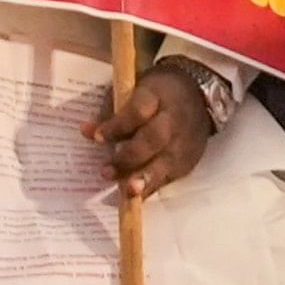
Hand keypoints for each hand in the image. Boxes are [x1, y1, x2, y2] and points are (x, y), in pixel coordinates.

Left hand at [88, 62, 215, 198]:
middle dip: (129, 157)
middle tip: (106, 171)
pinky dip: (151, 187)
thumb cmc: (156, 92)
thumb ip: (111, 110)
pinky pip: (169, 177)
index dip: (117, 125)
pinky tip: (136, 196)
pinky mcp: (188, 160)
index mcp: (157, 95)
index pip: (138, 111)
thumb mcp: (134, 88)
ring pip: (165, 163)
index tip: (96, 137)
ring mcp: (184, 142)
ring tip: (126, 191)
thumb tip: (87, 132)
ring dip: (143, 179)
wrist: (198, 97)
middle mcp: (173, 120)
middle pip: (153, 139)